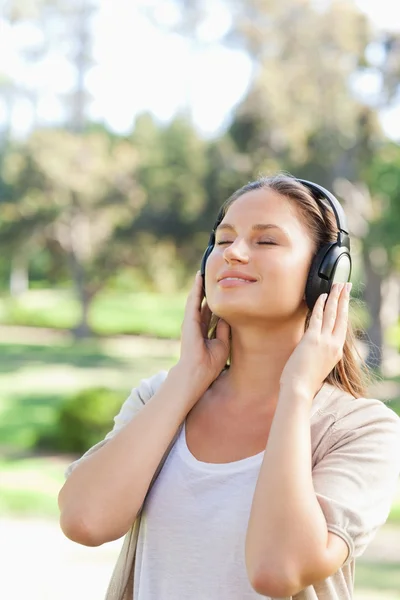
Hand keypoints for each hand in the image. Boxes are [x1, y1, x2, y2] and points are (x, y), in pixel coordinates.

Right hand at [177, 271, 230, 391]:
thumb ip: (223, 329)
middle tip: (210, 277)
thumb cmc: (210, 362)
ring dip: (199, 287)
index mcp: (205, 332)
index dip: (215, 303)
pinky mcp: (188, 320)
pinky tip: (198, 280)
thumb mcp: (222, 343)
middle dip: (206, 292)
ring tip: (202, 273)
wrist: (198, 371)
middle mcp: (197, 325)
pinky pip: (193, 302)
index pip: (210, 313)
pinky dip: (196, 290)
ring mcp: (191, 322)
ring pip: (196, 301)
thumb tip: (227, 316)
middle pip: (203, 304)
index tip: (220, 292)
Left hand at [279, 282, 351, 400]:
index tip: (345, 299)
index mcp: (337, 352)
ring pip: (332, 314)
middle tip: (345, 285)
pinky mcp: (312, 339)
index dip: (344, 310)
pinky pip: (317, 317)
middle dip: (343, 299)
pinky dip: (319, 305)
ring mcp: (324, 341)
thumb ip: (320, 352)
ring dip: (334, 297)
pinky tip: (321, 296)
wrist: (299, 389)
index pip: (342, 325)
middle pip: (341, 316)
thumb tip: (313, 344)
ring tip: (337, 285)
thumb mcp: (318, 365)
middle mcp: (334, 345)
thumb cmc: (304, 380)